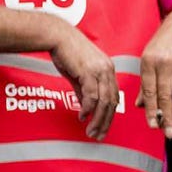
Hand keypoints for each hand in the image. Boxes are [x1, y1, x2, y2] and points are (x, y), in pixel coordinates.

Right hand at [44, 19, 118, 139]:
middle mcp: (108, 71)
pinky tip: (83, 117)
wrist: (57, 36)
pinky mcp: (89, 72)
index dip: (109, 114)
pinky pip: (92, 94)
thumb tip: (86, 107)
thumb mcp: (78, 74)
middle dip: (106, 122)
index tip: (103, 127)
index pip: (113, 97)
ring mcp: (100, 71)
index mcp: (108, 71)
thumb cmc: (67, 52)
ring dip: (98, 119)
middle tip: (99, 135)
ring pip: (104, 101)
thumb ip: (83, 90)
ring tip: (91, 131)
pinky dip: (88, 108)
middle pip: (112, 102)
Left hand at [138, 4, 171, 136]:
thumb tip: (141, 104)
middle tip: (170, 133)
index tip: (153, 125)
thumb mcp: (150, 57)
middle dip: (168, 117)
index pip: (149, 91)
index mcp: (149, 63)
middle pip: (166, 95)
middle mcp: (165, 63)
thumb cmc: (167, 41)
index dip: (151, 110)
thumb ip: (146, 81)